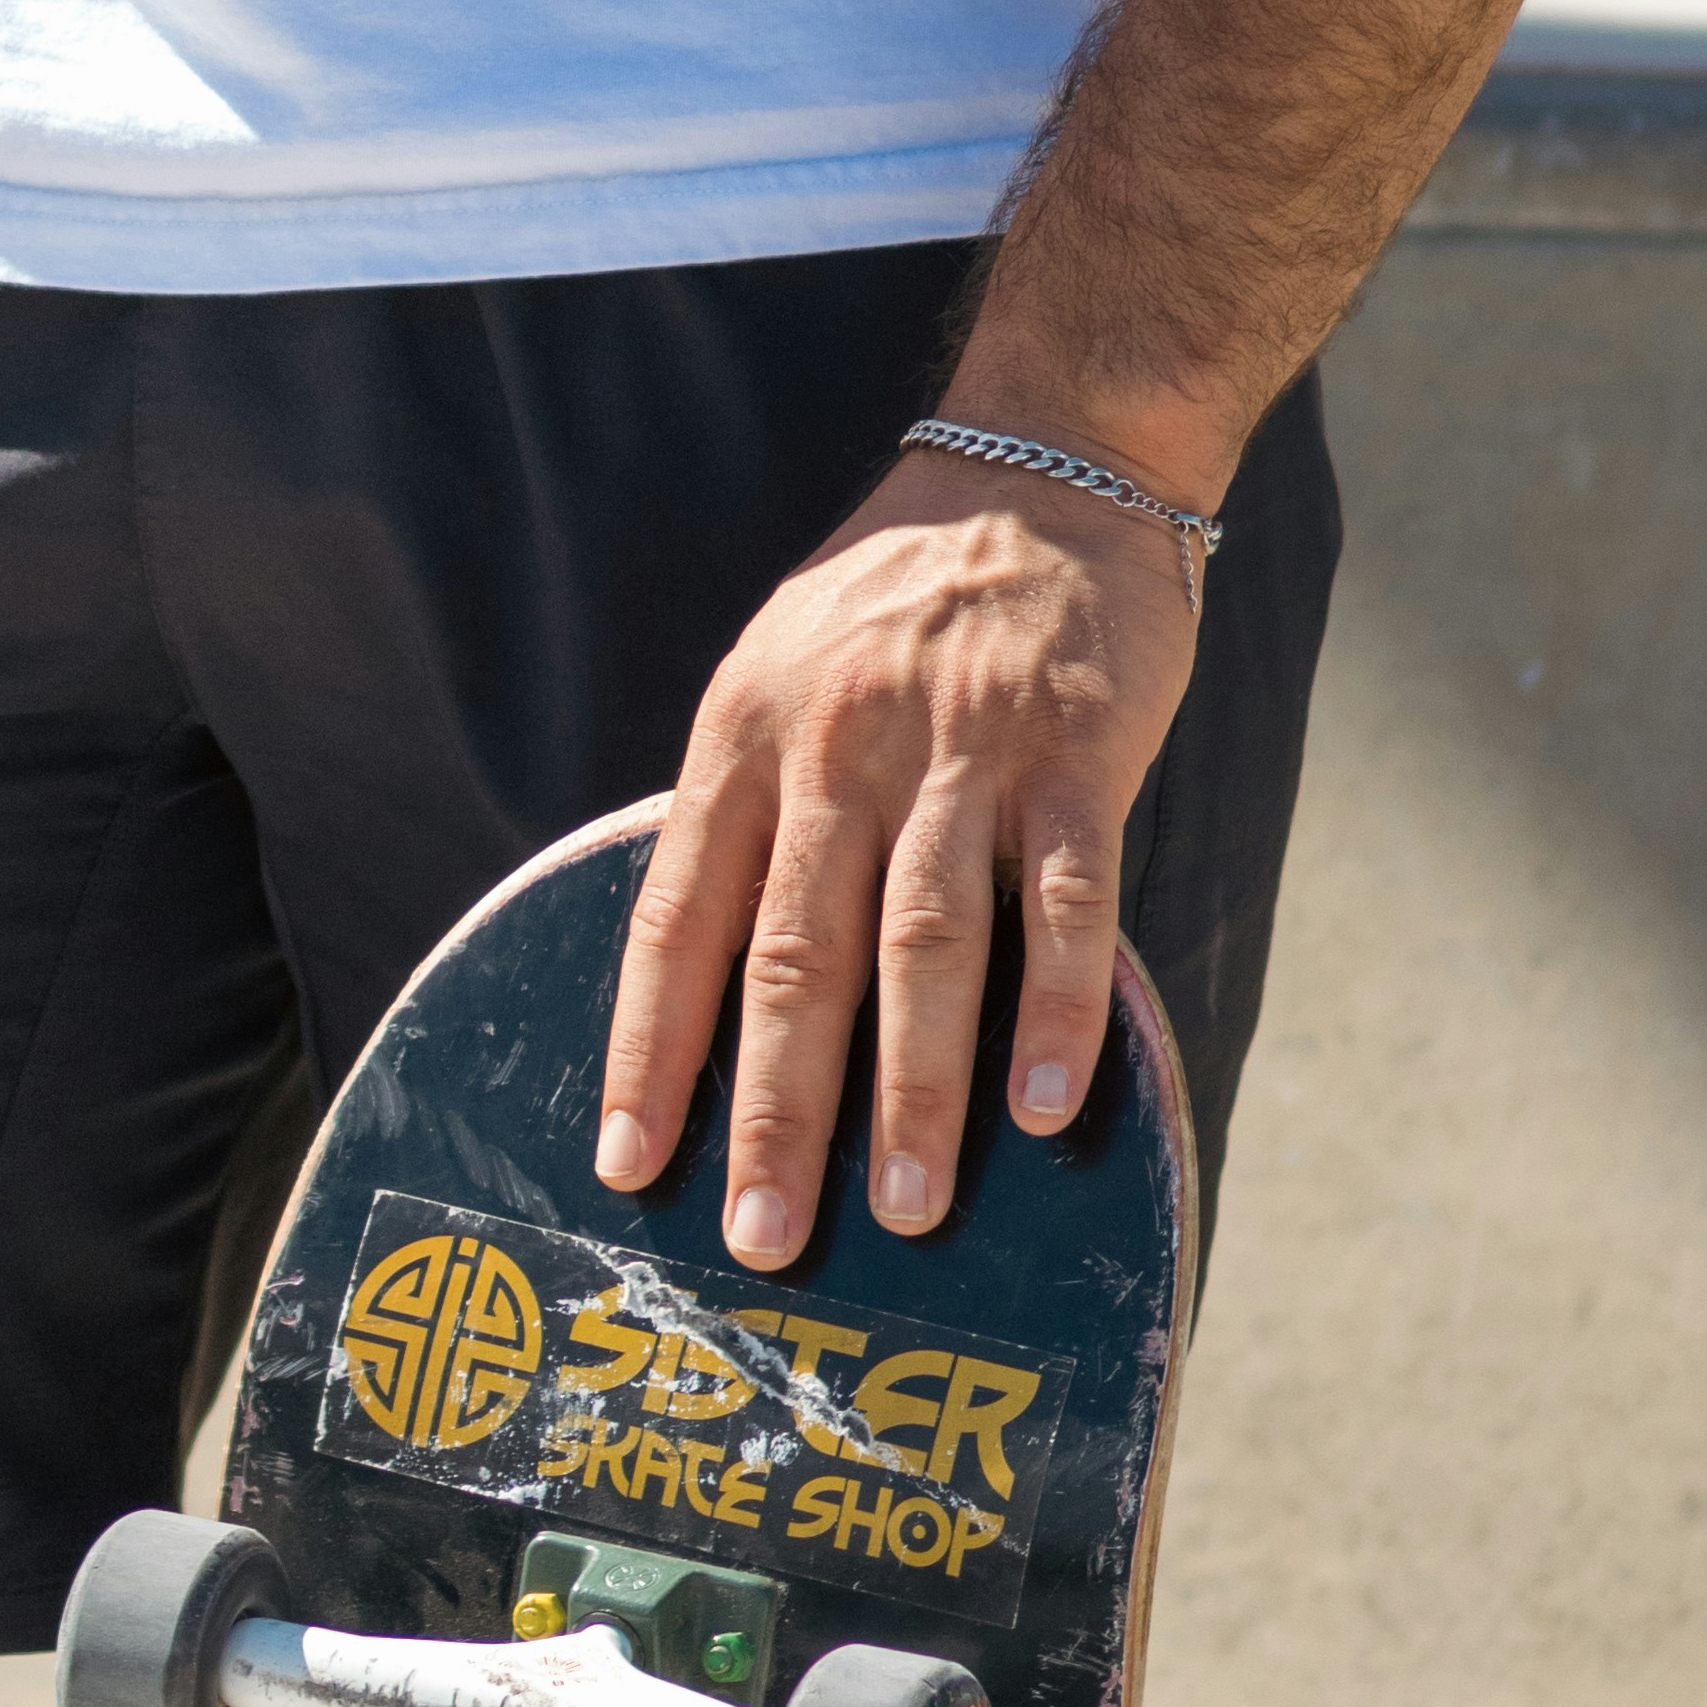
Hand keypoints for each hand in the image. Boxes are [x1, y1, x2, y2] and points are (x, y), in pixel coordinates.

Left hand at [594, 459, 1208, 1259]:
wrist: (1046, 466)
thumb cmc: (897, 596)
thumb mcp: (780, 670)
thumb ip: (752, 807)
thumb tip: (709, 980)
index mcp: (748, 733)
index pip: (682, 914)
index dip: (652, 1047)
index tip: (629, 1165)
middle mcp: (842, 743)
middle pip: (796, 953)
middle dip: (776, 1111)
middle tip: (763, 1240)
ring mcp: (965, 749)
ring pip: (925, 943)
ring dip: (913, 1090)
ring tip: (905, 1210)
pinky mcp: (1077, 752)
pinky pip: (1066, 901)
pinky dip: (1057, 1009)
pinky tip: (1044, 1107)